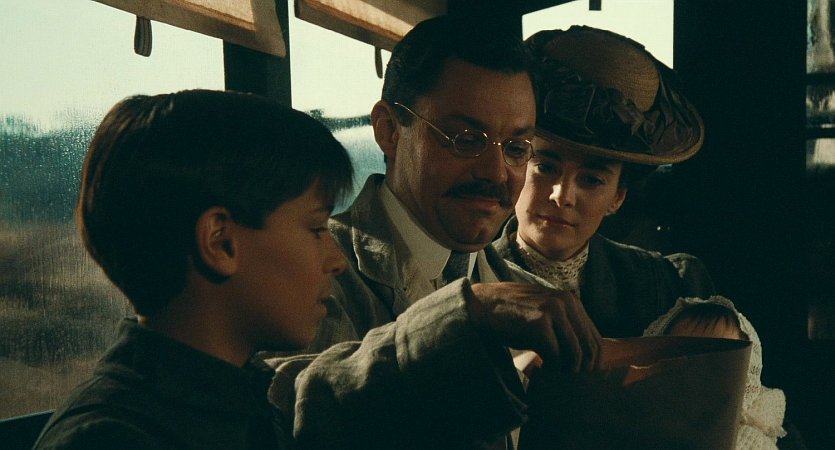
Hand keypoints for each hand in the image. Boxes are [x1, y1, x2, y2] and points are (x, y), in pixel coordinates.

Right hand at [465, 282, 600, 371]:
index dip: (593, 363)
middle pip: (589, 347)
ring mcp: (553, 312)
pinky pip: (556, 356)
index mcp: (571, 300)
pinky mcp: (539, 324)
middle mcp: (566, 302)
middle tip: (570, 384)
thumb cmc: (511, 316)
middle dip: (582, 371)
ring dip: (566, 372)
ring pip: (575, 353)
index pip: (595, 338)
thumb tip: (583, 357)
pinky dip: (551, 369)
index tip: (583, 379)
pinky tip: (540, 371)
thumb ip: (564, 327)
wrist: (480, 307)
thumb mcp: (543, 314)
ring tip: (554, 379)